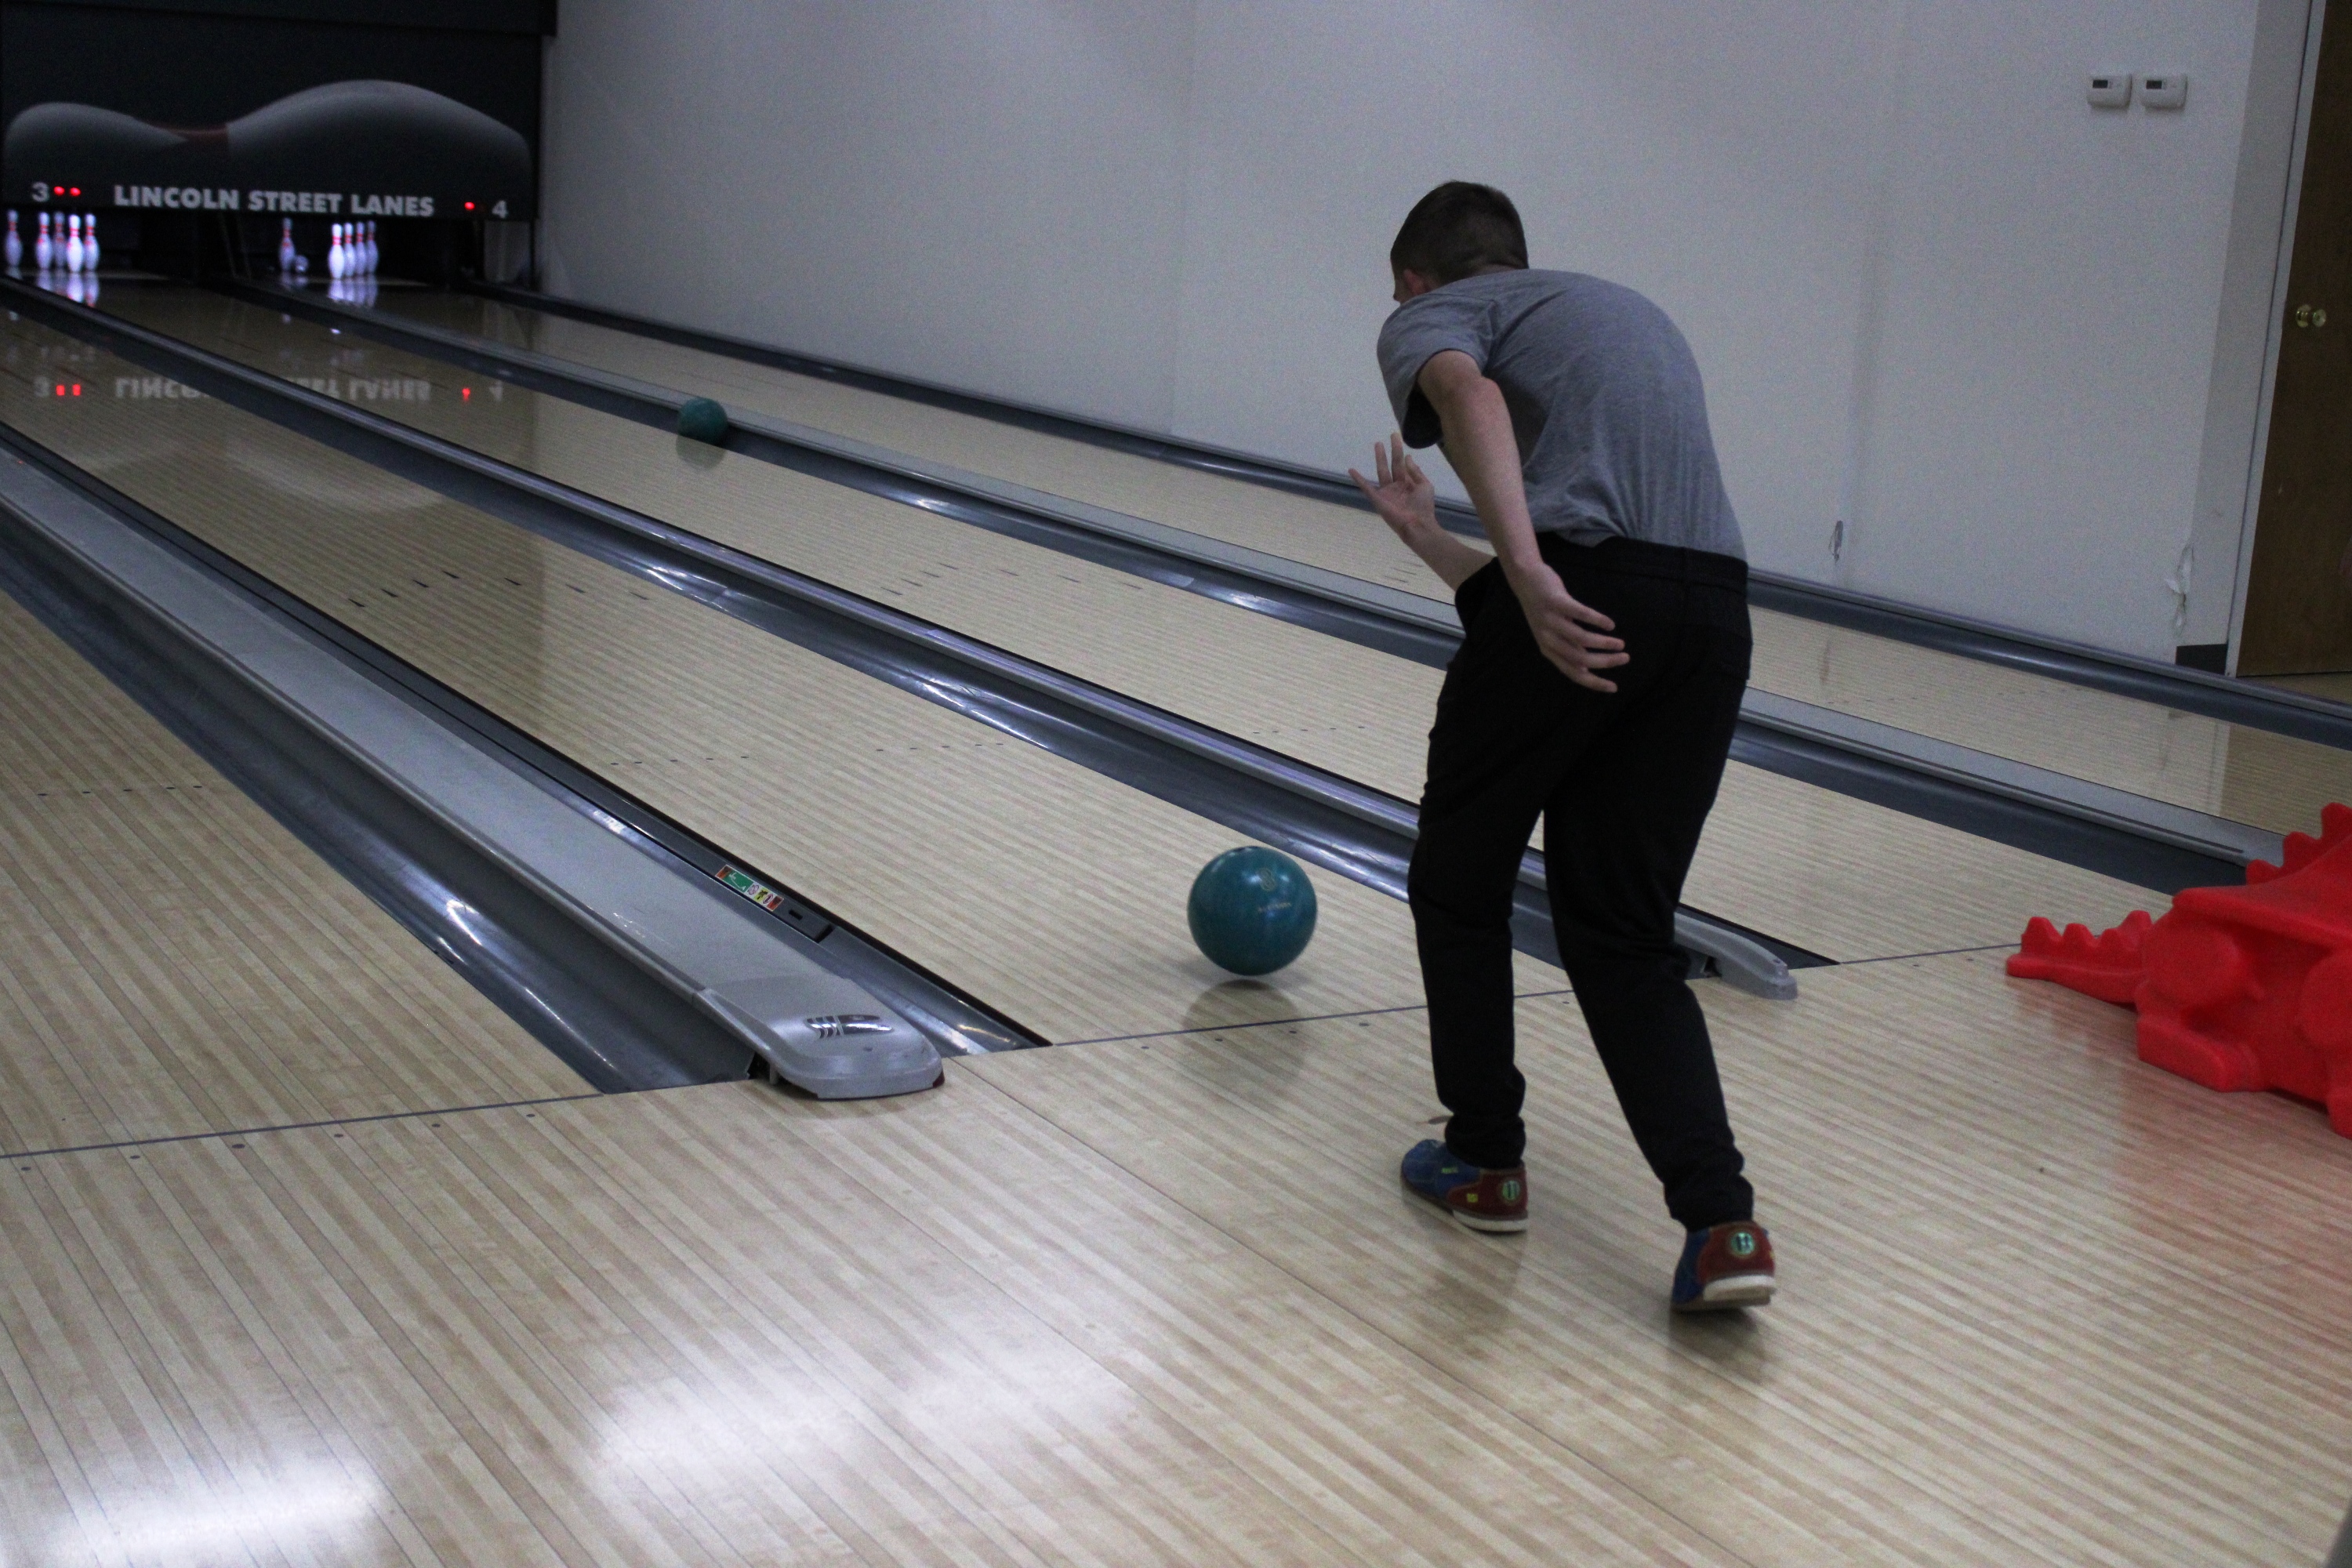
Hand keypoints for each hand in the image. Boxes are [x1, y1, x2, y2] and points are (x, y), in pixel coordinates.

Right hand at [1349, 432, 1438, 544]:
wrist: (1417, 524)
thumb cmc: (1423, 506)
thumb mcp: (1425, 486)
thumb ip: (1416, 472)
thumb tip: (1408, 457)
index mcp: (1408, 484)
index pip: (1404, 467)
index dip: (1403, 455)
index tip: (1401, 443)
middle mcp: (1396, 487)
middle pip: (1394, 464)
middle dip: (1393, 450)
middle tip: (1393, 435)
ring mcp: (1386, 492)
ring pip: (1382, 471)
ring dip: (1380, 457)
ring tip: (1378, 444)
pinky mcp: (1378, 499)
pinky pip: (1366, 487)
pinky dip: (1358, 479)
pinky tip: (1351, 470)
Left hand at [1505, 558, 1627, 691]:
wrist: (1524, 579)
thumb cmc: (1544, 609)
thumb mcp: (1554, 633)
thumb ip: (1569, 648)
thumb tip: (1588, 668)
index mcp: (1548, 650)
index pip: (1573, 673)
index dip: (1594, 682)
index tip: (1614, 687)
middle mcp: (1547, 638)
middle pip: (1580, 659)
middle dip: (1606, 662)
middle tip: (1625, 658)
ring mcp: (1550, 620)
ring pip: (1581, 638)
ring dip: (1605, 643)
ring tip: (1621, 643)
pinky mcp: (1556, 601)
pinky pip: (1580, 613)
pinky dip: (1598, 620)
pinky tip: (1610, 624)